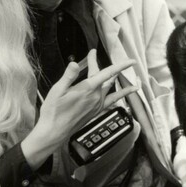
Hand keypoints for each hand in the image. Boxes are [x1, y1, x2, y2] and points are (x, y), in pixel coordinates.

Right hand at [22, 49, 137, 168]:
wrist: (55, 132)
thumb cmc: (53, 111)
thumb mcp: (57, 91)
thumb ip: (68, 76)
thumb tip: (75, 64)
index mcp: (88, 89)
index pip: (106, 72)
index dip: (111, 62)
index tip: (106, 54)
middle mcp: (96, 96)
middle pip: (105, 77)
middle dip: (97, 65)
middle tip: (92, 55)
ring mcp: (98, 104)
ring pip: (110, 87)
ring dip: (115, 77)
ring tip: (122, 69)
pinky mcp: (97, 111)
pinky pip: (113, 100)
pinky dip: (123, 93)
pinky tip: (131, 90)